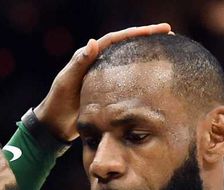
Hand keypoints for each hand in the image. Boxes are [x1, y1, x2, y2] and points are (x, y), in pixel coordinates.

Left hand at [33, 22, 171, 140]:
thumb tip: (93, 42)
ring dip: (146, 54)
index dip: (138, 33)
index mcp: (90, 56)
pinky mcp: (107, 91)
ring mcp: (104, 76)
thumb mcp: (66, 82)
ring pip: (129, 60)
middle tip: (169, 34)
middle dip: (148, 38)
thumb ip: (78, 63)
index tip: (159, 30)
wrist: (53, 125)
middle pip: (127, 45)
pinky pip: (127, 79)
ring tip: (168, 50)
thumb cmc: (57, 103)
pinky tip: (154, 78)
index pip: (117, 39)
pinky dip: (140, 75)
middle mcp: (99, 62)